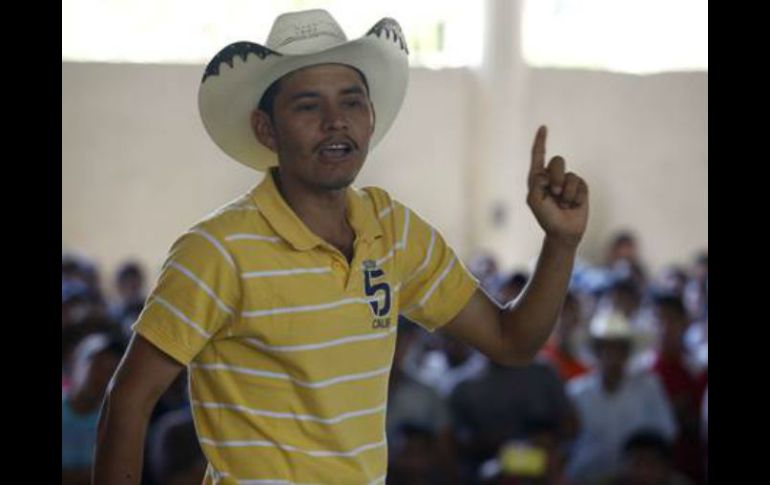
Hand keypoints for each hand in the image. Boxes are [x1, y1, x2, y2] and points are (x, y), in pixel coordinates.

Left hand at [527, 125, 588, 246]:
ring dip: (566, 192)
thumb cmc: (546, 217)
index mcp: (537, 178)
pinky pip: (580, 184)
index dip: (541, 141)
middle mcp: (552, 177)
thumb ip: (536, 182)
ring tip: (563, 204)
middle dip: (556, 177)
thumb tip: (547, 171)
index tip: (543, 127)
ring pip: (570, 174)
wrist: (564, 232)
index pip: (538, 156)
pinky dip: (575, 196)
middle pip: (557, 161)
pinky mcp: (580, 188)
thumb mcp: (534, 200)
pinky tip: (572, 205)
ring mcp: (567, 182)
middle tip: (555, 194)